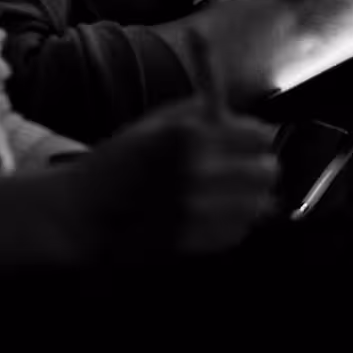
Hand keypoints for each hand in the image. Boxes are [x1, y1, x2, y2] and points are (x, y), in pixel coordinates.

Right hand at [69, 97, 277, 261]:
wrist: (84, 210)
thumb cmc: (121, 159)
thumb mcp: (157, 121)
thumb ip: (200, 110)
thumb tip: (237, 112)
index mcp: (189, 135)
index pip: (259, 135)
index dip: (255, 136)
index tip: (249, 140)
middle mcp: (197, 173)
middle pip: (268, 171)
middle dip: (260, 166)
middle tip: (247, 167)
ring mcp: (196, 212)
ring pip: (260, 205)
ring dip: (251, 197)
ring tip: (230, 192)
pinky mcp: (194, 242)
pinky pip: (239, 232)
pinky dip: (234, 223)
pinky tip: (214, 213)